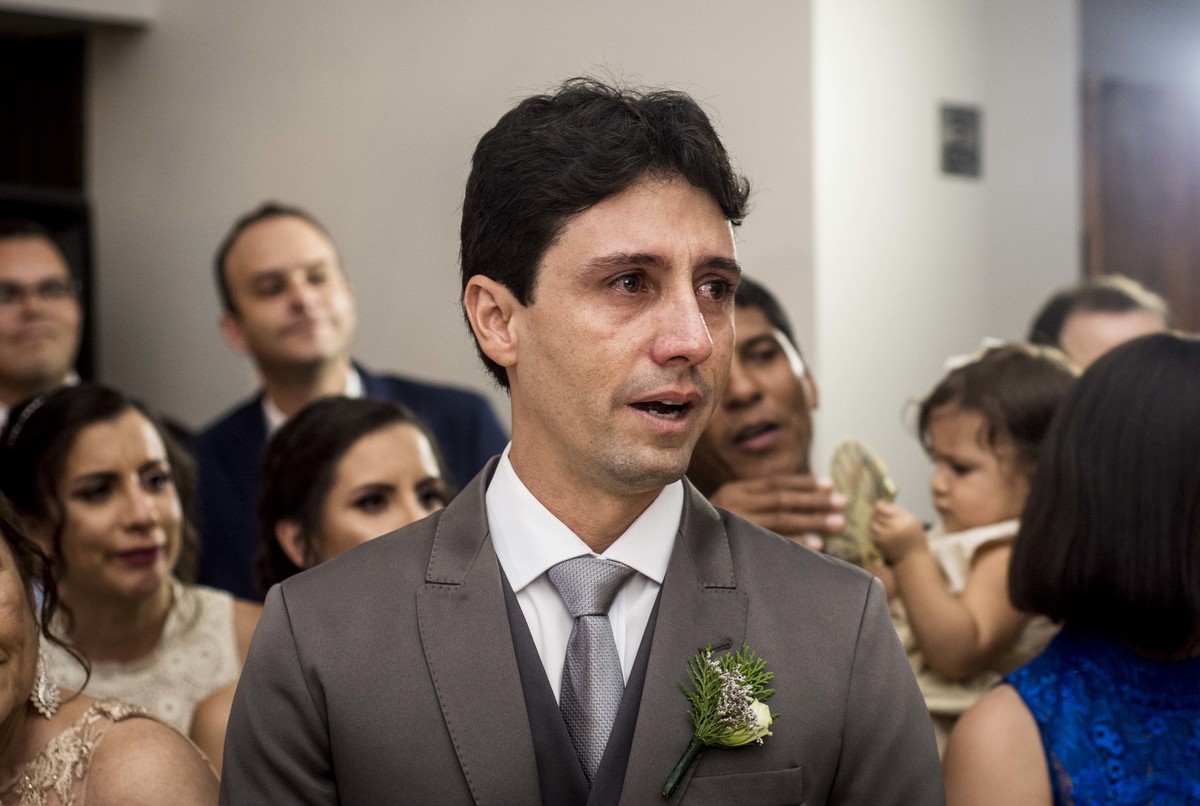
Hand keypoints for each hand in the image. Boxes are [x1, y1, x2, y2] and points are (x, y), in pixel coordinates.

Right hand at [707, 473, 845, 550]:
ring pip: (781, 519)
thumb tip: (794, 501)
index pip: (776, 484)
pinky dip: (796, 543)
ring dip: (813, 520)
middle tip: (843, 504)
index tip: (829, 485)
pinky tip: (817, 545)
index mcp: (735, 491)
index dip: (804, 484)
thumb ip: (753, 503)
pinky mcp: (735, 545)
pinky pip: (772, 542)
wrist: (676, 543)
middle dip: (815, 501)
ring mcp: (735, 524)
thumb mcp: (726, 508)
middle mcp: (735, 504)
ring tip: (838, 523)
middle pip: (783, 500)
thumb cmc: (706, 531)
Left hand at [868, 500, 924, 564]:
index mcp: (904, 521)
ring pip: (872, 523)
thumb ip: (898, 510)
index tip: (881, 503)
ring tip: (878, 518)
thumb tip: (881, 502)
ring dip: (873, 519)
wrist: (912, 558)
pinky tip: (876, 527)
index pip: (885, 509)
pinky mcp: (880, 545)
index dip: (881, 505)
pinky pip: (870, 533)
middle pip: (878, 516)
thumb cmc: (914, 537)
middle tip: (879, 510)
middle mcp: (894, 529)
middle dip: (877, 511)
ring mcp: (885, 538)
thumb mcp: (912, 520)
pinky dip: (872, 528)